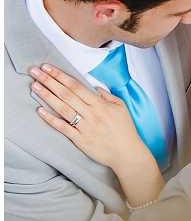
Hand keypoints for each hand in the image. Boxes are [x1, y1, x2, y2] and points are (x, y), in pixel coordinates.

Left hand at [29, 64, 155, 170]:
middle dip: (50, 81)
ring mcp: (84, 127)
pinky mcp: (79, 140)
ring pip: (62, 108)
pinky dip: (50, 119)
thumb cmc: (125, 129)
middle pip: (66, 94)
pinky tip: (39, 111)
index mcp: (100, 104)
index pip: (76, 86)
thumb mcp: (121, 107)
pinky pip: (62, 128)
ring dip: (47, 96)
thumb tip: (94, 87)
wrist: (127, 152)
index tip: (48, 67)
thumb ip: (107, 96)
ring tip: (34, 86)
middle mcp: (91, 113)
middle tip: (35, 71)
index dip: (61, 76)